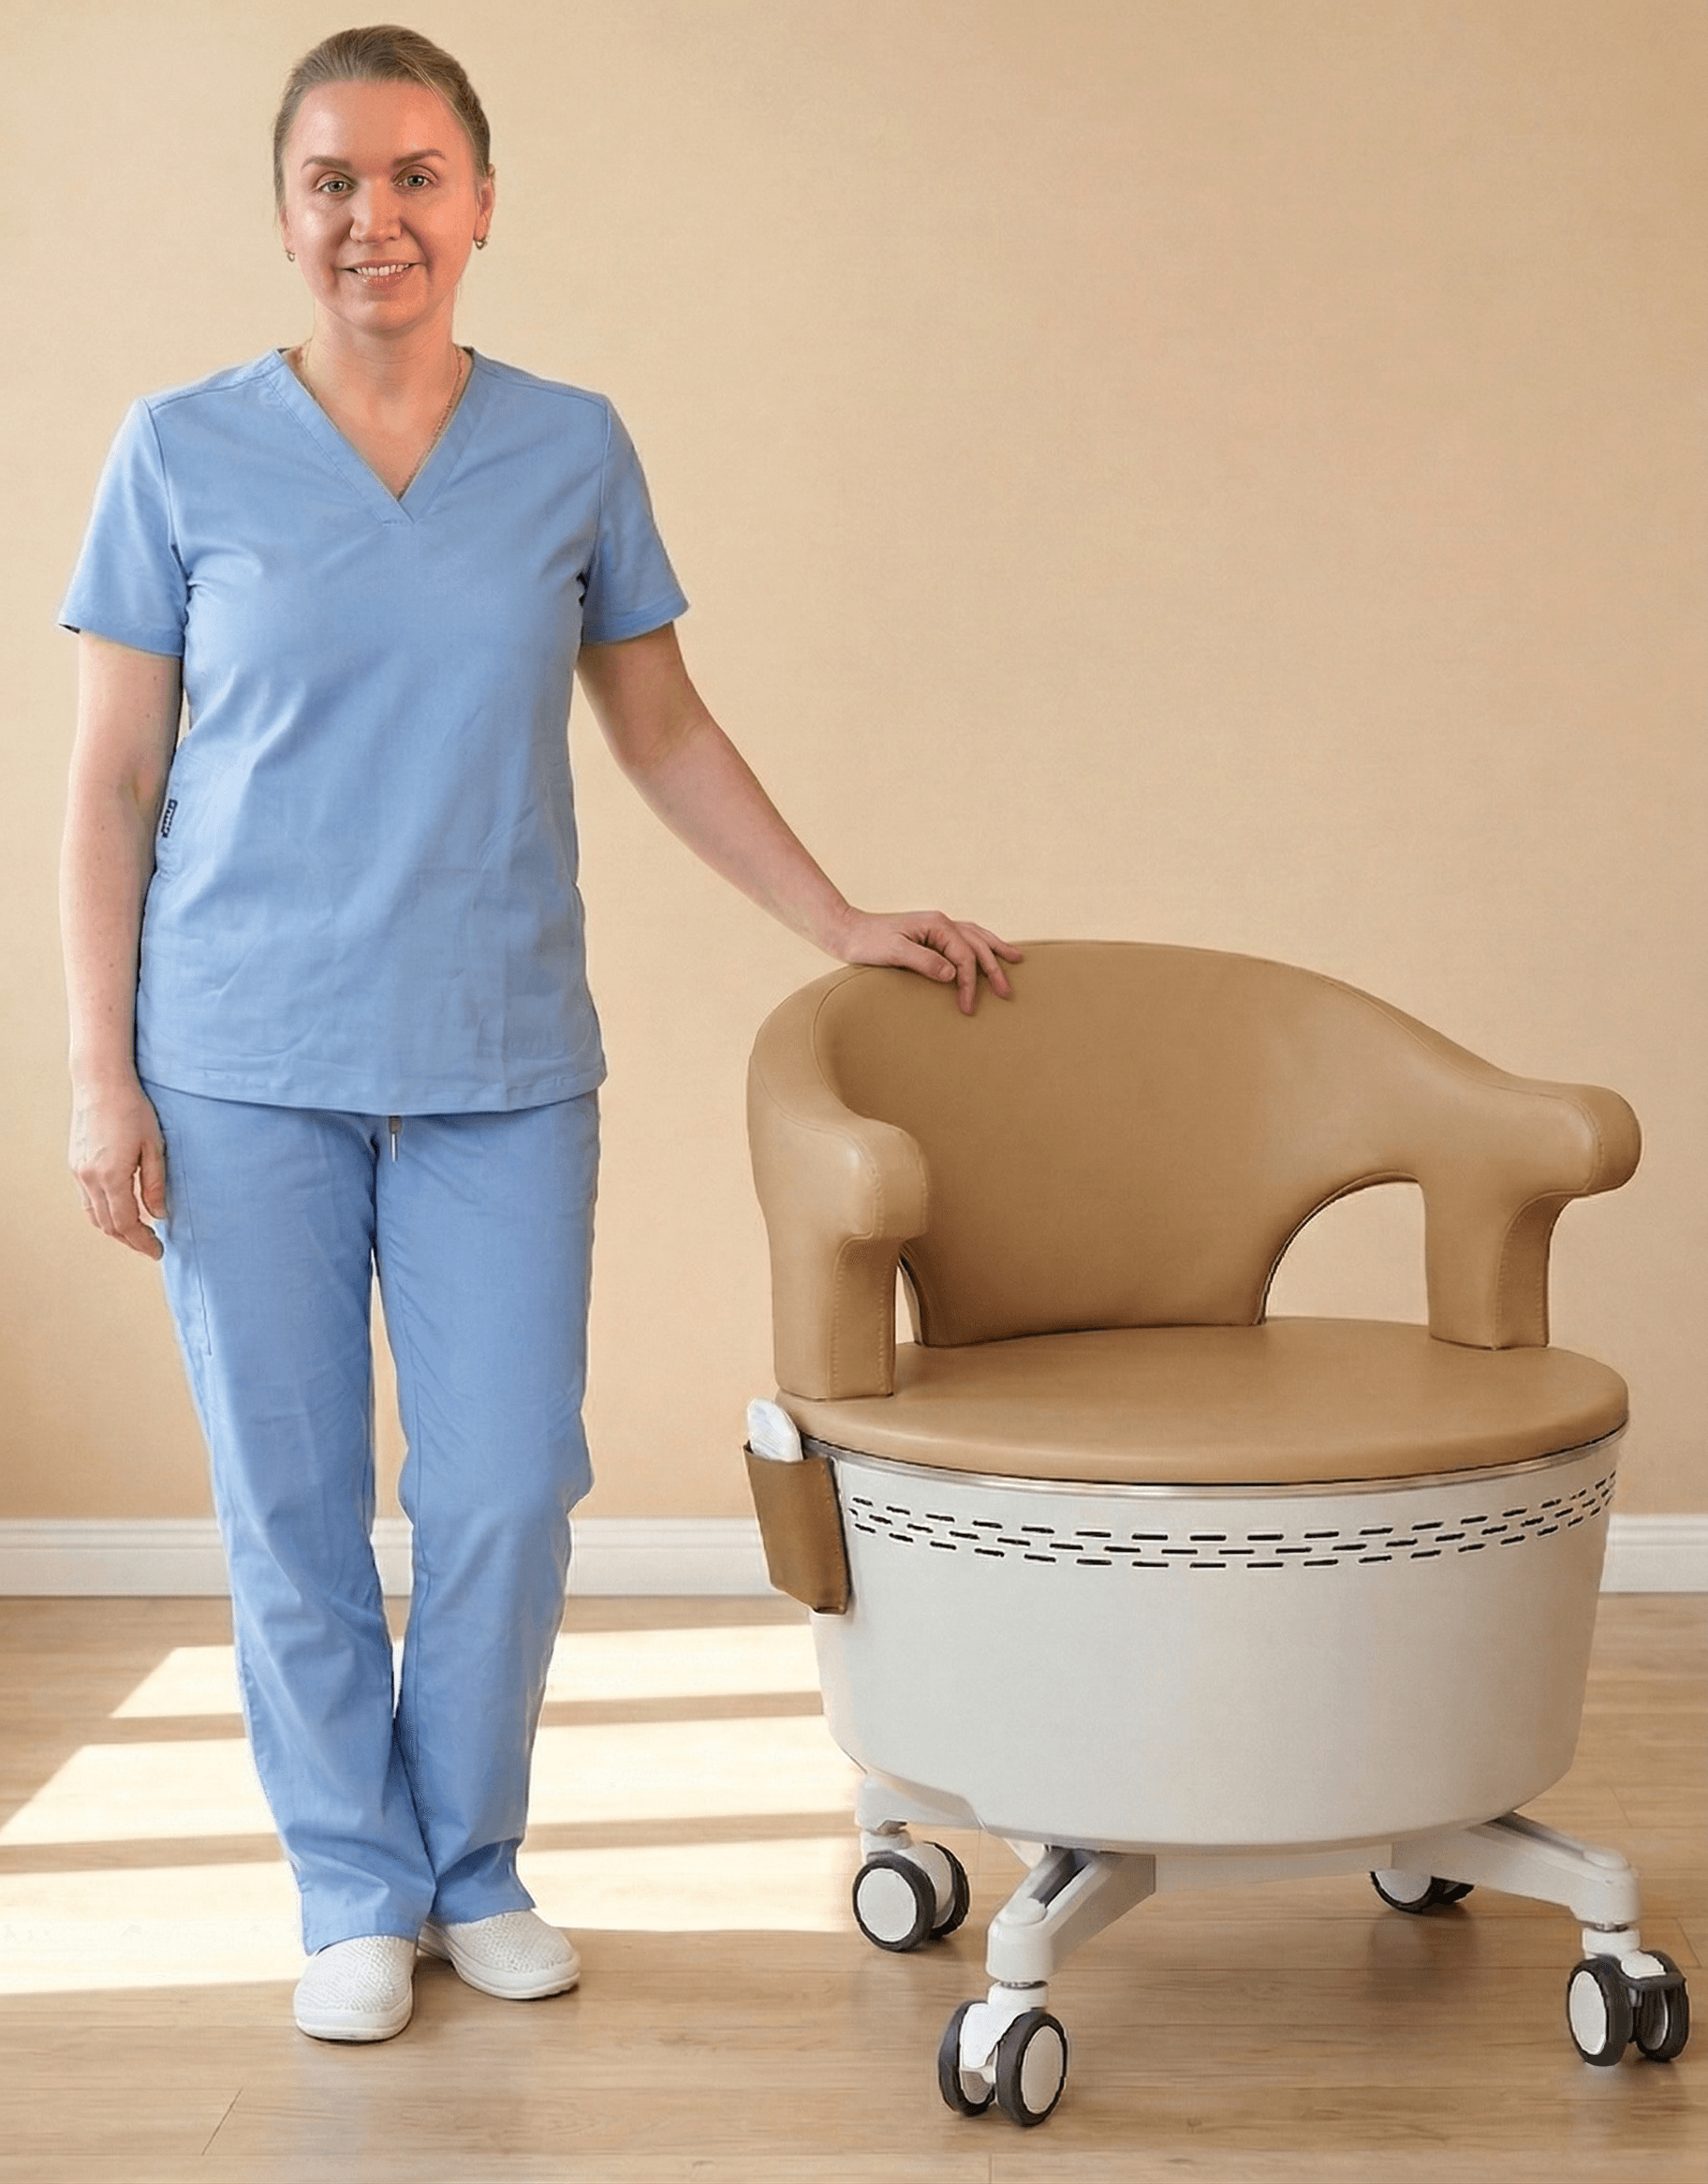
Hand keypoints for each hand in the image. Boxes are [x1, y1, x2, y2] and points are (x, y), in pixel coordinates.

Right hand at [69, 1079, 166, 1259]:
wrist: (101, 1084)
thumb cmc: (133, 1110)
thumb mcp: (154, 1146)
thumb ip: (156, 1184)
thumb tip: (159, 1215)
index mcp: (112, 1176)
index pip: (126, 1223)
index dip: (142, 1242)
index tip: (158, 1251)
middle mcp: (90, 1178)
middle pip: (108, 1225)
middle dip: (130, 1240)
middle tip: (152, 1247)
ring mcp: (79, 1172)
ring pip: (94, 1215)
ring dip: (115, 1230)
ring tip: (137, 1235)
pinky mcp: (76, 1164)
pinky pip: (86, 1200)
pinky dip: (102, 1213)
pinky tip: (119, 1212)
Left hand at [831, 908, 1022, 1014]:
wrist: (847, 931)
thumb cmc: (867, 943)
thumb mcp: (894, 953)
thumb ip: (924, 962)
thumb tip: (954, 974)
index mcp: (937, 925)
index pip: (965, 957)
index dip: (970, 983)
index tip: (967, 1008)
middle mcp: (941, 922)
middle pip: (978, 945)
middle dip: (994, 969)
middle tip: (1006, 993)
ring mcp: (937, 925)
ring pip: (976, 936)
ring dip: (995, 949)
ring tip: (1016, 958)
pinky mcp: (930, 933)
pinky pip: (964, 937)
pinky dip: (980, 943)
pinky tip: (986, 948)